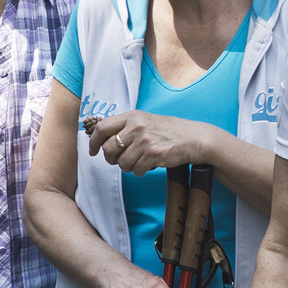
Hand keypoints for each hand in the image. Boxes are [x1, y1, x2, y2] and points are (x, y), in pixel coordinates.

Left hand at [90, 112, 217, 175]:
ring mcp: (146, 140)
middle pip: (109, 148)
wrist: (194, 138)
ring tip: (138, 162)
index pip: (102, 128)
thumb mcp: (145, 121)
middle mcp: (137, 126)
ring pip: (122, 163)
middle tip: (118, 161)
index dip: (93, 142)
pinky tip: (149, 164)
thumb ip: (126, 127)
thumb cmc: (168, 131)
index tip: (93, 151)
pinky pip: (136, 170)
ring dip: (128, 167)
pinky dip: (140, 171)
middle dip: (111, 159)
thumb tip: (103, 140)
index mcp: (132, 116)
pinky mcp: (154, 154)